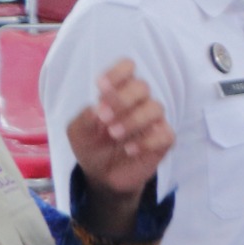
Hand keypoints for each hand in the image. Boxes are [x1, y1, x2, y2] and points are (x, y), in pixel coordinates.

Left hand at [67, 59, 171, 233]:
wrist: (102, 176)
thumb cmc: (91, 146)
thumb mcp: (77, 132)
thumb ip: (84, 118)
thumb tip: (97, 109)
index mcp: (117, 93)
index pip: (127, 68)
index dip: (118, 72)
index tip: (101, 86)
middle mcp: (138, 103)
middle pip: (142, 86)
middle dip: (122, 99)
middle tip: (104, 117)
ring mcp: (153, 121)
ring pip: (155, 108)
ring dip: (132, 120)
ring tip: (114, 134)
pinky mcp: (163, 141)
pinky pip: (166, 134)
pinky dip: (147, 141)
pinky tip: (130, 150)